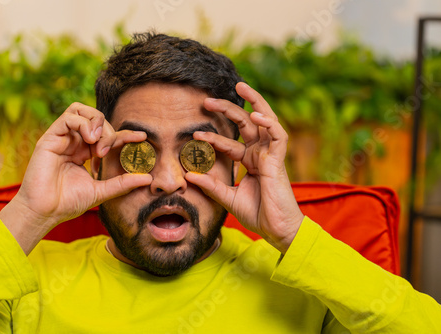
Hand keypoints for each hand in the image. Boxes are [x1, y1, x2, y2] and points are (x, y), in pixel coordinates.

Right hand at [0, 103, 151, 253]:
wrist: (44, 212)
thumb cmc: (67, 203)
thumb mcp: (101, 191)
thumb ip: (123, 183)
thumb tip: (148, 178)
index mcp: (85, 152)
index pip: (108, 135)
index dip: (125, 134)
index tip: (142, 137)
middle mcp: (74, 142)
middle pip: (97, 120)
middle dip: (109, 132)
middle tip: (106, 152)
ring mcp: (62, 139)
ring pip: (82, 111)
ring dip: (96, 121)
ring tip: (98, 142)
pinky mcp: (50, 138)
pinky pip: (69, 117)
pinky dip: (83, 123)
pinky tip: (89, 139)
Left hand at [186, 83, 303, 252]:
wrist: (276, 230)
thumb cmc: (257, 214)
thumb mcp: (227, 198)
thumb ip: (211, 185)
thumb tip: (188, 175)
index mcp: (249, 161)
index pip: (229, 142)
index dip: (212, 137)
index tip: (194, 134)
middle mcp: (259, 153)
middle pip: (244, 124)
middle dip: (228, 109)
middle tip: (207, 101)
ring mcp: (270, 154)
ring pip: (264, 120)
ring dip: (254, 102)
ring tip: (240, 86)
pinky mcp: (279, 160)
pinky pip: (277, 135)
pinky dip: (268, 123)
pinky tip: (255, 114)